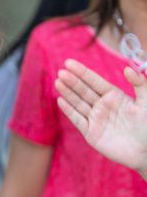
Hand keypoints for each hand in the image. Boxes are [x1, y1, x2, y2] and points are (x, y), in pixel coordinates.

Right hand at [56, 59, 146, 173]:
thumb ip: (140, 84)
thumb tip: (127, 68)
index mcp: (113, 96)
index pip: (94, 81)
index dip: (82, 72)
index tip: (69, 63)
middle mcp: (102, 105)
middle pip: (84, 91)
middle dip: (72, 81)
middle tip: (61, 72)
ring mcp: (95, 119)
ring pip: (78, 103)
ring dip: (67, 93)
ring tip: (58, 82)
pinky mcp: (91, 133)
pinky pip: (77, 119)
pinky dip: (68, 110)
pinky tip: (60, 101)